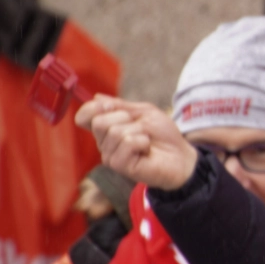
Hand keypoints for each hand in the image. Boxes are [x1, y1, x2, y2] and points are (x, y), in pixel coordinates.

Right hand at [77, 97, 198, 190]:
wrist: (180, 155)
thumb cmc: (163, 134)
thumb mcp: (143, 112)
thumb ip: (120, 105)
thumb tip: (96, 97)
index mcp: (106, 129)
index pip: (83, 117)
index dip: (94, 108)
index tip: (112, 105)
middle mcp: (103, 143)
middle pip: (99, 122)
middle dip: (125, 118)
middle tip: (141, 127)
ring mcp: (110, 156)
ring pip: (115, 132)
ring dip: (138, 131)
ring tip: (146, 140)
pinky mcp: (120, 166)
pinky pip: (127, 142)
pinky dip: (142, 141)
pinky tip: (147, 149)